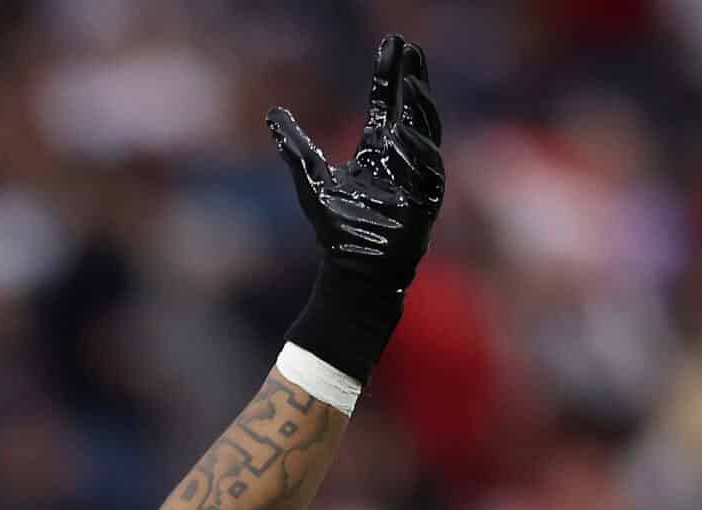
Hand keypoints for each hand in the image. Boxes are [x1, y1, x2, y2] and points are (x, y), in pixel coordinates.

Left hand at [267, 33, 444, 389]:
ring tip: (410, 85)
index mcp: (379, 150)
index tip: (395, 45)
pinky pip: (428, 170)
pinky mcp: (426, 201)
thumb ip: (294, 145)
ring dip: (421, 108)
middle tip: (411, 50)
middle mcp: (402, 159)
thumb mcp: (310, 178)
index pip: (388, 103)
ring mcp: (417, 178)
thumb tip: (272, 112)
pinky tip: (404, 133)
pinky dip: (418, 151)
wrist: (351, 272)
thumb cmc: (336, 230)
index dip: (391, 74)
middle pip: (414, 109)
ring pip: (427, 134)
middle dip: (414, 79)